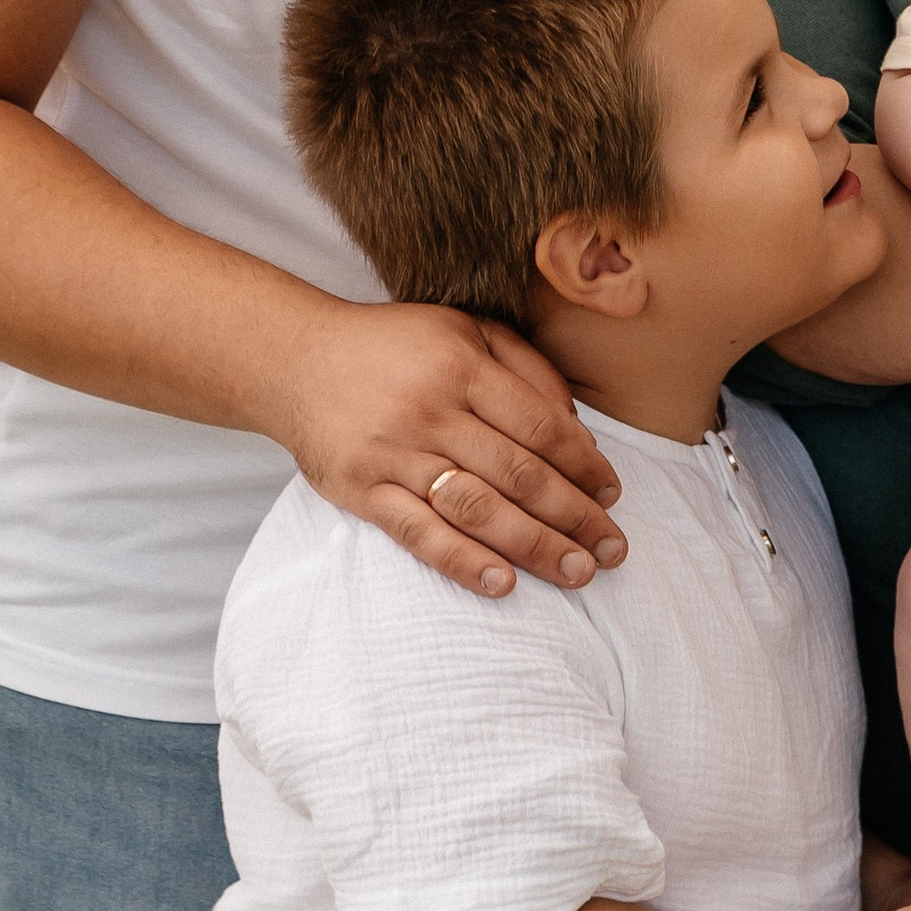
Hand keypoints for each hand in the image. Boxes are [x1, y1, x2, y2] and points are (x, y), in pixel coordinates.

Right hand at [278, 302, 627, 599]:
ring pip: (477, 508)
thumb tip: (576, 426)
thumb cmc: (395, 345)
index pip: (540, 424)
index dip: (583, 464)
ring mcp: (395, 454)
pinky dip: (461, 561)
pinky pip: (418, 533)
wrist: (297, 360)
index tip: (613, 494)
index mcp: (463, 367)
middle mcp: (432, 411)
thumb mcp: (464, 328)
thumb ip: (525, 366)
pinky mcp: (362, 491)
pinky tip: (502, 582)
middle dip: (575, 515)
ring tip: (578, 571)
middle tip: (613, 549)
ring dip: (534, 545)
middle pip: (518, 473)